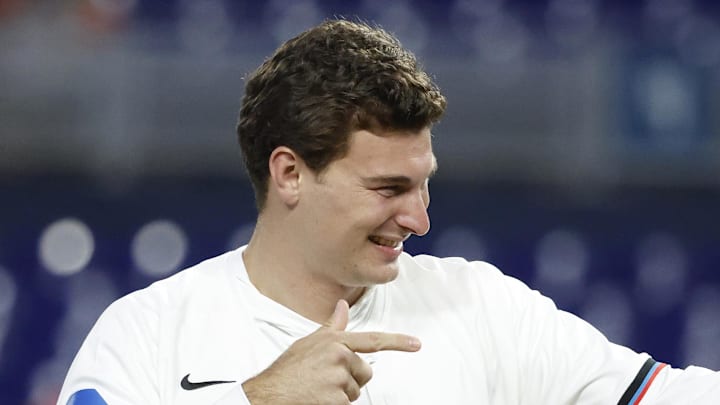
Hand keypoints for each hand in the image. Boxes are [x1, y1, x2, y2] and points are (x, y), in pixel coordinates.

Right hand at [242, 299, 420, 404]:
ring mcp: (339, 377)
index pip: (372, 340)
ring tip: (318, 390)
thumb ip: (331, 327)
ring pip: (355, 390)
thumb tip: (342, 307)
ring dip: (341, 394)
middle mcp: (340, 356)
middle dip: (349, 378)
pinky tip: (319, 399)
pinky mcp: (338, 398)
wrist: (270, 394)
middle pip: (364, 372)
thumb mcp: (308, 343)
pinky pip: (348, 404)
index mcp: (334, 341)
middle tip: (325, 381)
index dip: (397, 341)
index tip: (415, 344)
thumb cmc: (287, 372)